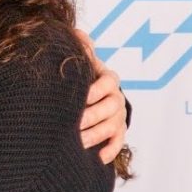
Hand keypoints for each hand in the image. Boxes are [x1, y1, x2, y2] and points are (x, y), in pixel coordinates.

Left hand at [74, 29, 127, 163]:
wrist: (94, 95)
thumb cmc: (83, 78)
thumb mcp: (82, 62)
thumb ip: (80, 48)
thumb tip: (78, 33)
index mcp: (108, 79)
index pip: (107, 83)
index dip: (94, 91)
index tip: (79, 98)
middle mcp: (116, 97)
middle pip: (109, 108)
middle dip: (90, 117)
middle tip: (72, 125)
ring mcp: (118, 115)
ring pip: (111, 127)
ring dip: (95, 135)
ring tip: (77, 143)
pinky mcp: (118, 132)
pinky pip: (118, 142)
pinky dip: (109, 150)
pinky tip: (98, 158)